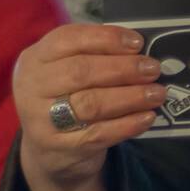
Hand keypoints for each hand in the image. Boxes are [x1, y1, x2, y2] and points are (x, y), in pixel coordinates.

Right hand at [13, 24, 163, 190]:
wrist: (47, 152)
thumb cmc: (65, 100)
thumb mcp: (66, 72)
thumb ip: (94, 56)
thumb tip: (139, 49)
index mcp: (35, 59)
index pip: (68, 39)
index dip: (106, 38)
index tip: (138, 42)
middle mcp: (32, 86)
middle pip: (81, 72)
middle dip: (124, 69)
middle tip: (153, 69)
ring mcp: (42, 119)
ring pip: (92, 103)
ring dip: (131, 96)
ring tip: (157, 93)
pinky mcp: (59, 147)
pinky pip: (99, 133)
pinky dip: (128, 124)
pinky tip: (148, 117)